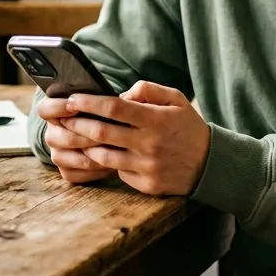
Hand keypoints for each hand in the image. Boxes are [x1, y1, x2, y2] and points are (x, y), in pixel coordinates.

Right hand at [37, 97, 114, 184]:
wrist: (109, 135)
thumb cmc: (106, 113)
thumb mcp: (108, 101)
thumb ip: (115, 95)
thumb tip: (134, 91)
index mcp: (54, 112)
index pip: (45, 109)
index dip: (57, 108)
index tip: (74, 106)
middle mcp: (52, 134)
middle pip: (58, 137)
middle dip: (84, 135)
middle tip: (107, 132)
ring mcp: (57, 154)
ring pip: (67, 157)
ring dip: (91, 154)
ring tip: (113, 150)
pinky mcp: (66, 171)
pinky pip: (75, 174)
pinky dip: (94, 171)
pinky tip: (111, 165)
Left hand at [62, 82, 210, 195]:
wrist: (211, 164)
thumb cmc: (189, 127)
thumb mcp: (176, 99)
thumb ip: (148, 90)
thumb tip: (120, 93)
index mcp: (155, 120)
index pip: (113, 108)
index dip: (89, 102)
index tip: (71, 99)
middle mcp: (149, 144)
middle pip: (102, 132)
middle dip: (77, 124)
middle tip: (64, 118)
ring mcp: (147, 167)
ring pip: (104, 156)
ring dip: (86, 146)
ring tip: (77, 137)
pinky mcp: (146, 185)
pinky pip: (118, 172)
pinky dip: (109, 163)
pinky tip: (103, 155)